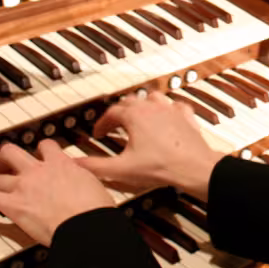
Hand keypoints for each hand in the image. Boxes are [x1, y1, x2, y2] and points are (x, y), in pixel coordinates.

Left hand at [0, 140, 113, 245]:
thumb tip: (86, 183)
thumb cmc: (94, 210)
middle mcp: (40, 171)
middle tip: (4, 164)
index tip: (39, 153)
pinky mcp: (13, 205)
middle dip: (5, 158)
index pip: (46, 146)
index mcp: (62, 164)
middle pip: (13, 153)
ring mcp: (24, 186)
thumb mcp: (95, 185)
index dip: (40, 149)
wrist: (86, 224)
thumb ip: (83, 180)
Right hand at [76, 91, 224, 201]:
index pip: (111, 113)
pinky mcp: (186, 116)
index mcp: (135, 116)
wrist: (193, 167)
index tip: (98, 134)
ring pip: (152, 98)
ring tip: (137, 118)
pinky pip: (176, 105)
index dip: (102, 123)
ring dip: (142, 106)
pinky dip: (168, 109)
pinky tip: (166, 117)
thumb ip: (95, 166)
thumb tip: (75, 163)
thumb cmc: (160, 167)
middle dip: (119, 113)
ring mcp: (171, 110)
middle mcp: (152, 108)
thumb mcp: (121, 169)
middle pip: (130, 102)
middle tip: (114, 126)